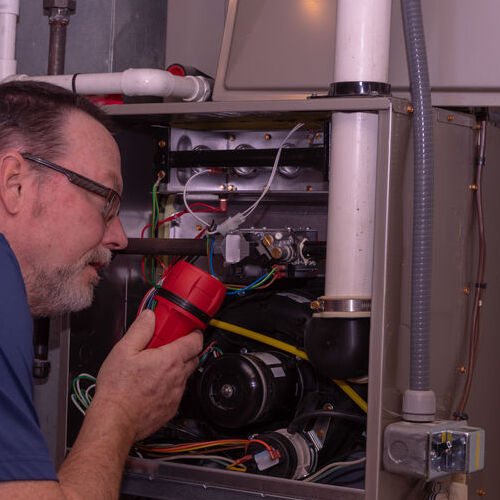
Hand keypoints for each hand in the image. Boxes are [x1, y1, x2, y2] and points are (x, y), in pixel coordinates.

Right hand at [90, 310, 202, 440]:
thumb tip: (149, 316)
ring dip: (176, 368)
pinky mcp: (171, 409)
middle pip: (194, 357)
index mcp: (170, 360)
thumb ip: (140, 329)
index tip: (186, 329)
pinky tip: (152, 384)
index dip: (194, 333)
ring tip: (155, 366)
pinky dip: (170, 385)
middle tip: (168, 345)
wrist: (114, 421)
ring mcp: (176, 395)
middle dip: (185, 349)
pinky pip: (176, 392)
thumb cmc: (118, 389)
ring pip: (185, 376)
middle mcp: (178, 377)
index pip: (196, 341)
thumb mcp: (124, 350)